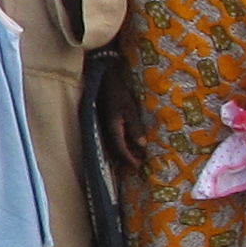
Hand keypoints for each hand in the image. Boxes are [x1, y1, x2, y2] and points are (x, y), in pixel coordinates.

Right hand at [98, 60, 149, 174]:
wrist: (104, 79)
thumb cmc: (119, 92)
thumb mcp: (130, 109)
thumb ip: (135, 127)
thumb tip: (142, 145)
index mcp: (112, 128)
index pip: (121, 150)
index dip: (130, 160)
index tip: (139, 167)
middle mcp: (105, 130)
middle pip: (115, 151)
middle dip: (127, 159)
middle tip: (139, 164)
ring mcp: (102, 126)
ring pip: (113, 145)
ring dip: (124, 152)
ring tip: (136, 155)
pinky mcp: (104, 122)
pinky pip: (112, 138)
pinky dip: (121, 143)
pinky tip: (128, 142)